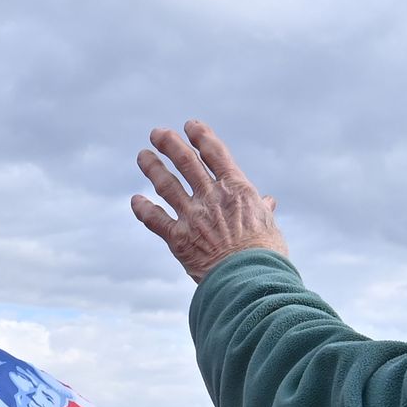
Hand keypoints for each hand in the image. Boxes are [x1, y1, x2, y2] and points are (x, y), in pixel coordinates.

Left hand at [131, 120, 286, 282]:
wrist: (249, 280)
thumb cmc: (266, 256)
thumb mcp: (270, 227)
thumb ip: (264, 210)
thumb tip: (269, 202)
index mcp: (237, 189)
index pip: (215, 154)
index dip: (201, 136)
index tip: (190, 126)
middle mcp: (211, 197)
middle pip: (186, 162)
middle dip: (170, 144)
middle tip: (157, 134)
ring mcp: (192, 216)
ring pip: (166, 185)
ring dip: (152, 168)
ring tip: (143, 156)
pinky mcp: (178, 239)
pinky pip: (155, 219)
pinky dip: (143, 209)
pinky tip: (136, 200)